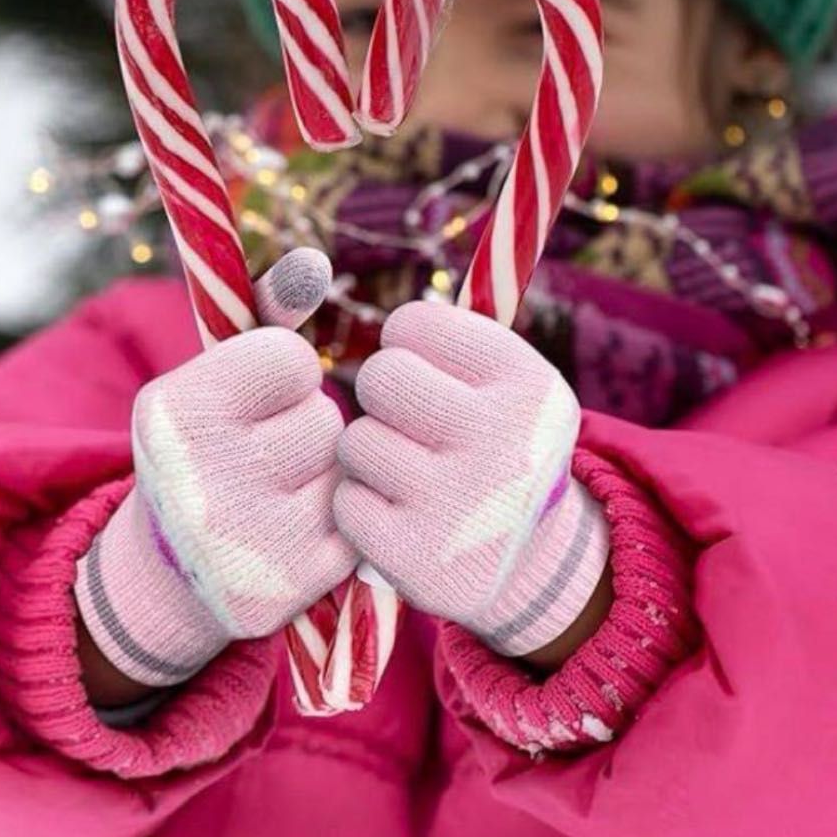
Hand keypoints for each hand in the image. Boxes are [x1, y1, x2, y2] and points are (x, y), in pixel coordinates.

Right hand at [74, 248, 355, 688]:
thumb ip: (265, 316)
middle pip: (323, 417)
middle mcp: (198, 484)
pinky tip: (295, 529)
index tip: (254, 400)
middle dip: (304, 427)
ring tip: (279, 489)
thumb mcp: (214, 379)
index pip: (290, 360)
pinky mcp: (283, 594)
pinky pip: (356, 522)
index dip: (282, 375)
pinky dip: (337, 521)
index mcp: (172, 417)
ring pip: (344, 468)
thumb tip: (313, 265)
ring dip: (326, 471)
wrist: (173, 571)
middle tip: (263, 454)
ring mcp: (242, 547)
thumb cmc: (208, 449)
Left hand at [333, 300, 610, 657]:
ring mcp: (461, 505)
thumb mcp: (511, 384)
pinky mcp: (418, 559)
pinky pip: (345, 502)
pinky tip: (400, 515)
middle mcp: (504, 441)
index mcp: (530, 385)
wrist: (535, 567)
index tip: (428, 372)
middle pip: (380, 377)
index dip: (407, 347)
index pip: (413, 324)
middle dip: (384, 397)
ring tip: (412, 474)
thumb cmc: (503, 448)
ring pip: (355, 441)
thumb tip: (300, 269)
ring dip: (371, 454)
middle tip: (413, 423)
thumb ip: (446, 332)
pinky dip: (362, 507)